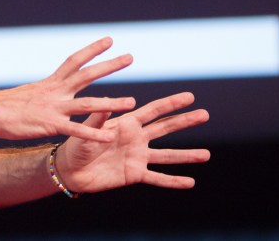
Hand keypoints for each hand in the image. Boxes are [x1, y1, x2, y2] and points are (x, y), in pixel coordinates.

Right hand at [0, 38, 137, 141]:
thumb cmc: (3, 105)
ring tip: (132, 103)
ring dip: (112, 102)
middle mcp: (55, 91)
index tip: (109, 40)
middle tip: (130, 57)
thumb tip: (47, 93)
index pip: (74, 60)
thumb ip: (42, 94)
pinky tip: (109, 137)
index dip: (92, 50)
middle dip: (110, 65)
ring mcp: (54, 107)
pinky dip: (94, 133)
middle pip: (87, 74)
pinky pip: (77, 130)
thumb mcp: (27, 94)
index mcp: (50, 83)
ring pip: (89, 103)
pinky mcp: (50, 125)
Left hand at [56, 92, 209, 192]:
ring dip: (187, 155)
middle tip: (205, 114)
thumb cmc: (76, 145)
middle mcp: (137, 138)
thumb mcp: (87, 130)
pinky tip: (190, 182)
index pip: (154, 110)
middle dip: (185, 122)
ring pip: (167, 155)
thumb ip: (98, 119)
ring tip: (207, 154)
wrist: (71, 170)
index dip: (171, 103)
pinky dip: (173, 181)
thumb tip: (106, 102)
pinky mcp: (135, 175)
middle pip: (166, 128)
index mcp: (127, 123)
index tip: (189, 96)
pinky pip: (157, 178)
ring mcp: (138, 157)